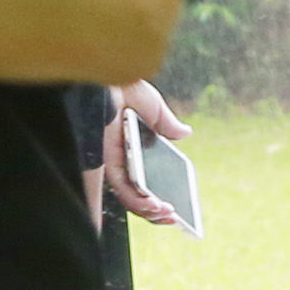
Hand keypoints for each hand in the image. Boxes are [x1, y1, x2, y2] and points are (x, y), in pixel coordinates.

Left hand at [93, 81, 191, 228]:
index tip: (178, 205)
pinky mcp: (104, 163)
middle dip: (157, 210)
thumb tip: (185, 133)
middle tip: (175, 215)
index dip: (161, 196)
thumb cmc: (122, 84)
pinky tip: (153, 209)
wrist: (105, 74)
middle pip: (138, 194)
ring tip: (167, 213)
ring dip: (150, 210)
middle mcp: (120, 159)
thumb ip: (166, 124)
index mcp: (131, 147)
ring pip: (130, 197)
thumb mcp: (151, 106)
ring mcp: (111, 162)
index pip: (146, 180)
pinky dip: (137, 203)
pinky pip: (118, 190)